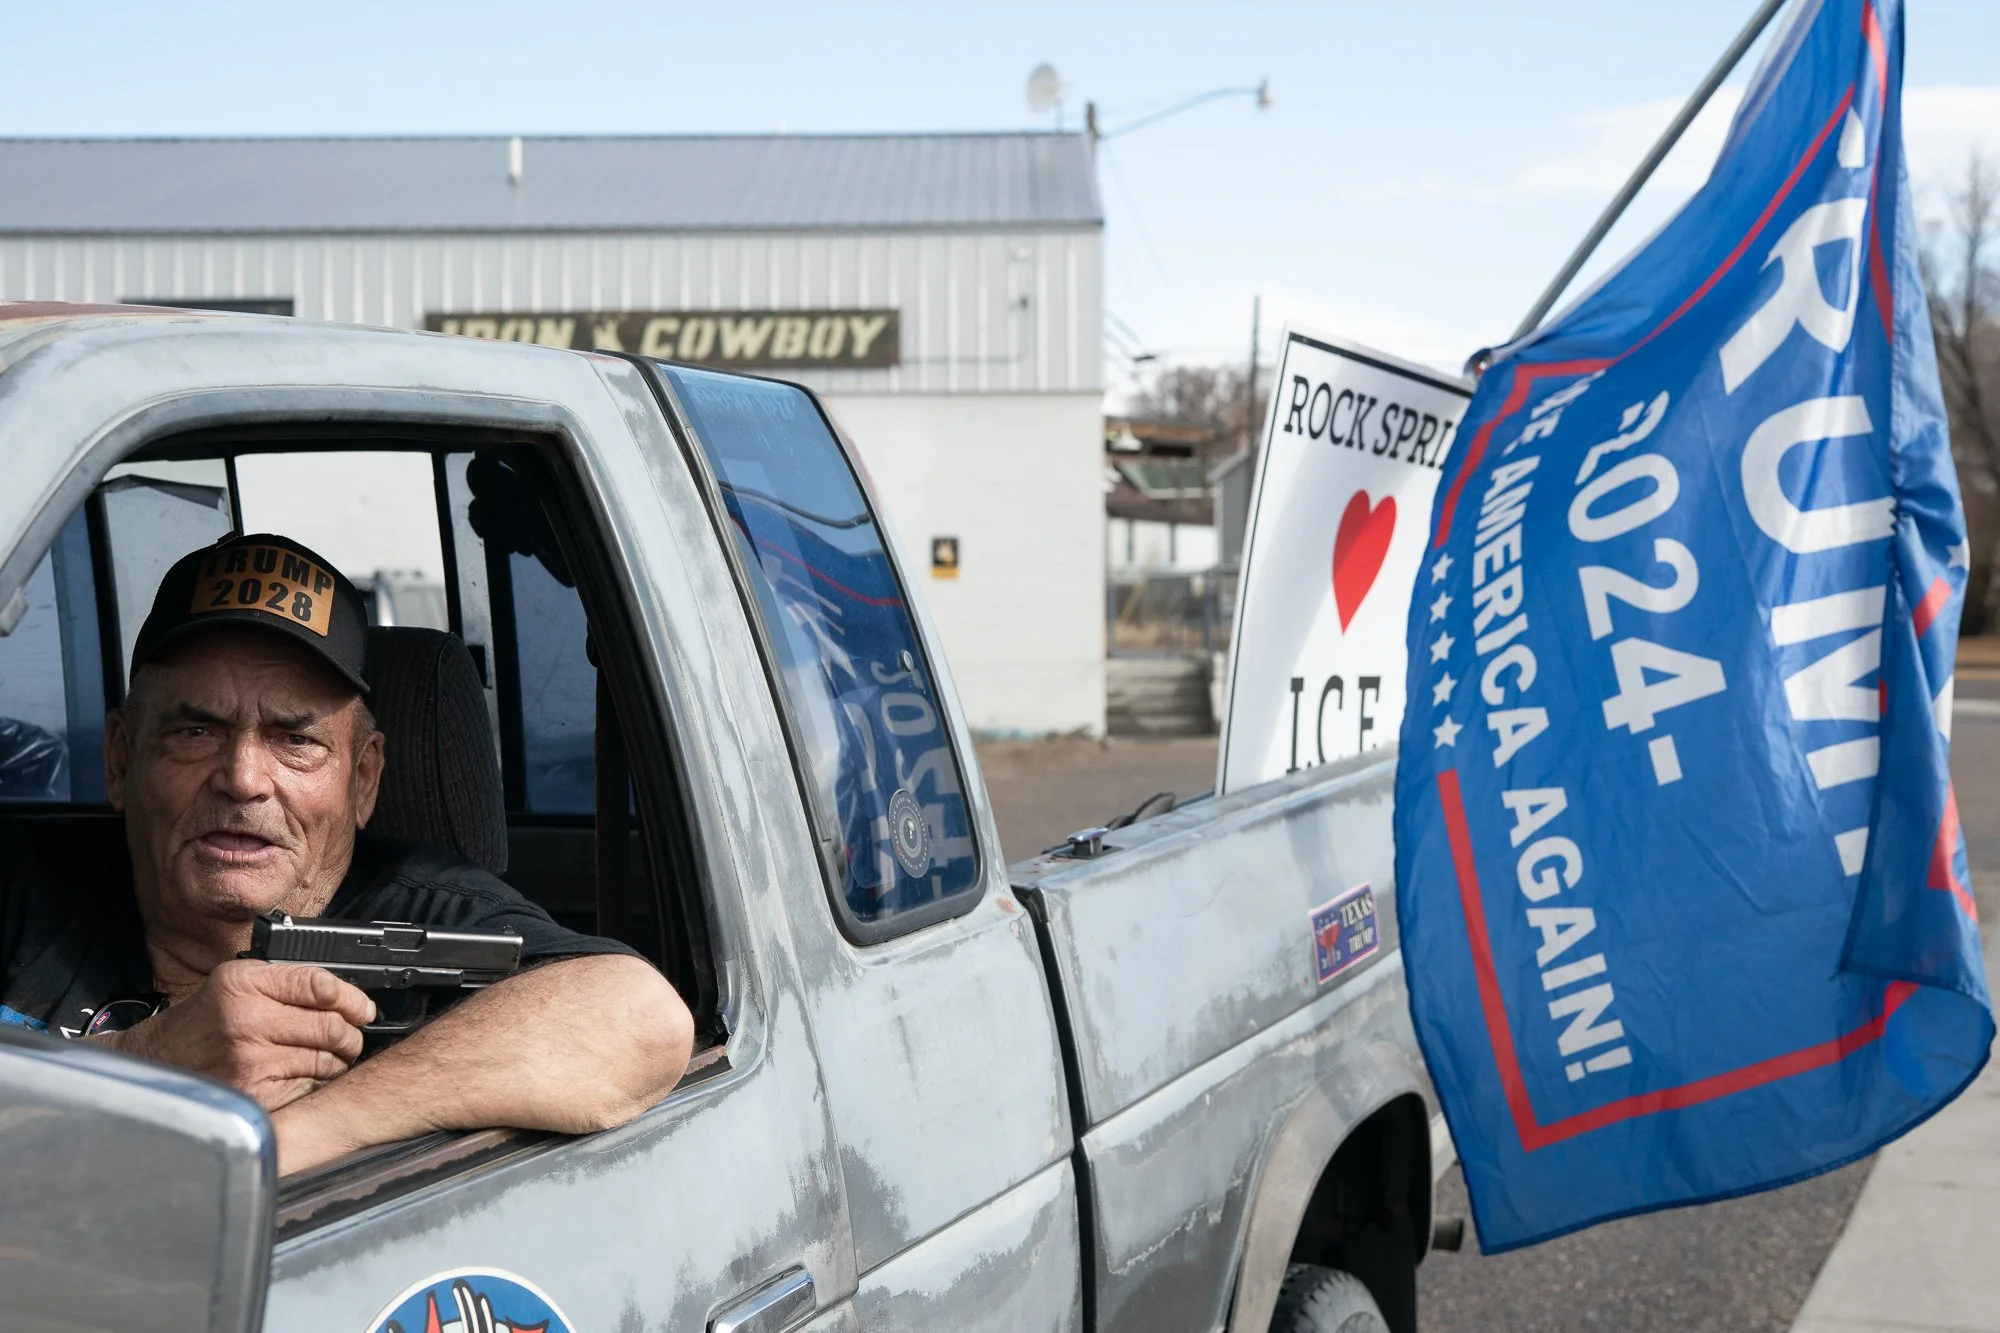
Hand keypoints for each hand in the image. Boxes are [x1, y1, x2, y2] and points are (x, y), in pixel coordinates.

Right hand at [106, 960, 376, 1109]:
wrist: (156, 1063)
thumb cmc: (202, 1022)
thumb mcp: (235, 983)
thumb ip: (286, 981)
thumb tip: (344, 993)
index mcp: (243, 983)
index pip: (320, 985)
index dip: (352, 999)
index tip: (363, 1009)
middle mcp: (246, 1019)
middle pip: (331, 1026)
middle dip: (351, 1034)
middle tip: (351, 1037)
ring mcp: (249, 1060)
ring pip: (326, 1060)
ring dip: (337, 1061)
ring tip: (329, 1058)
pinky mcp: (252, 1094)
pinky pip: (308, 1087)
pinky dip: (315, 1084)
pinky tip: (303, 1077)